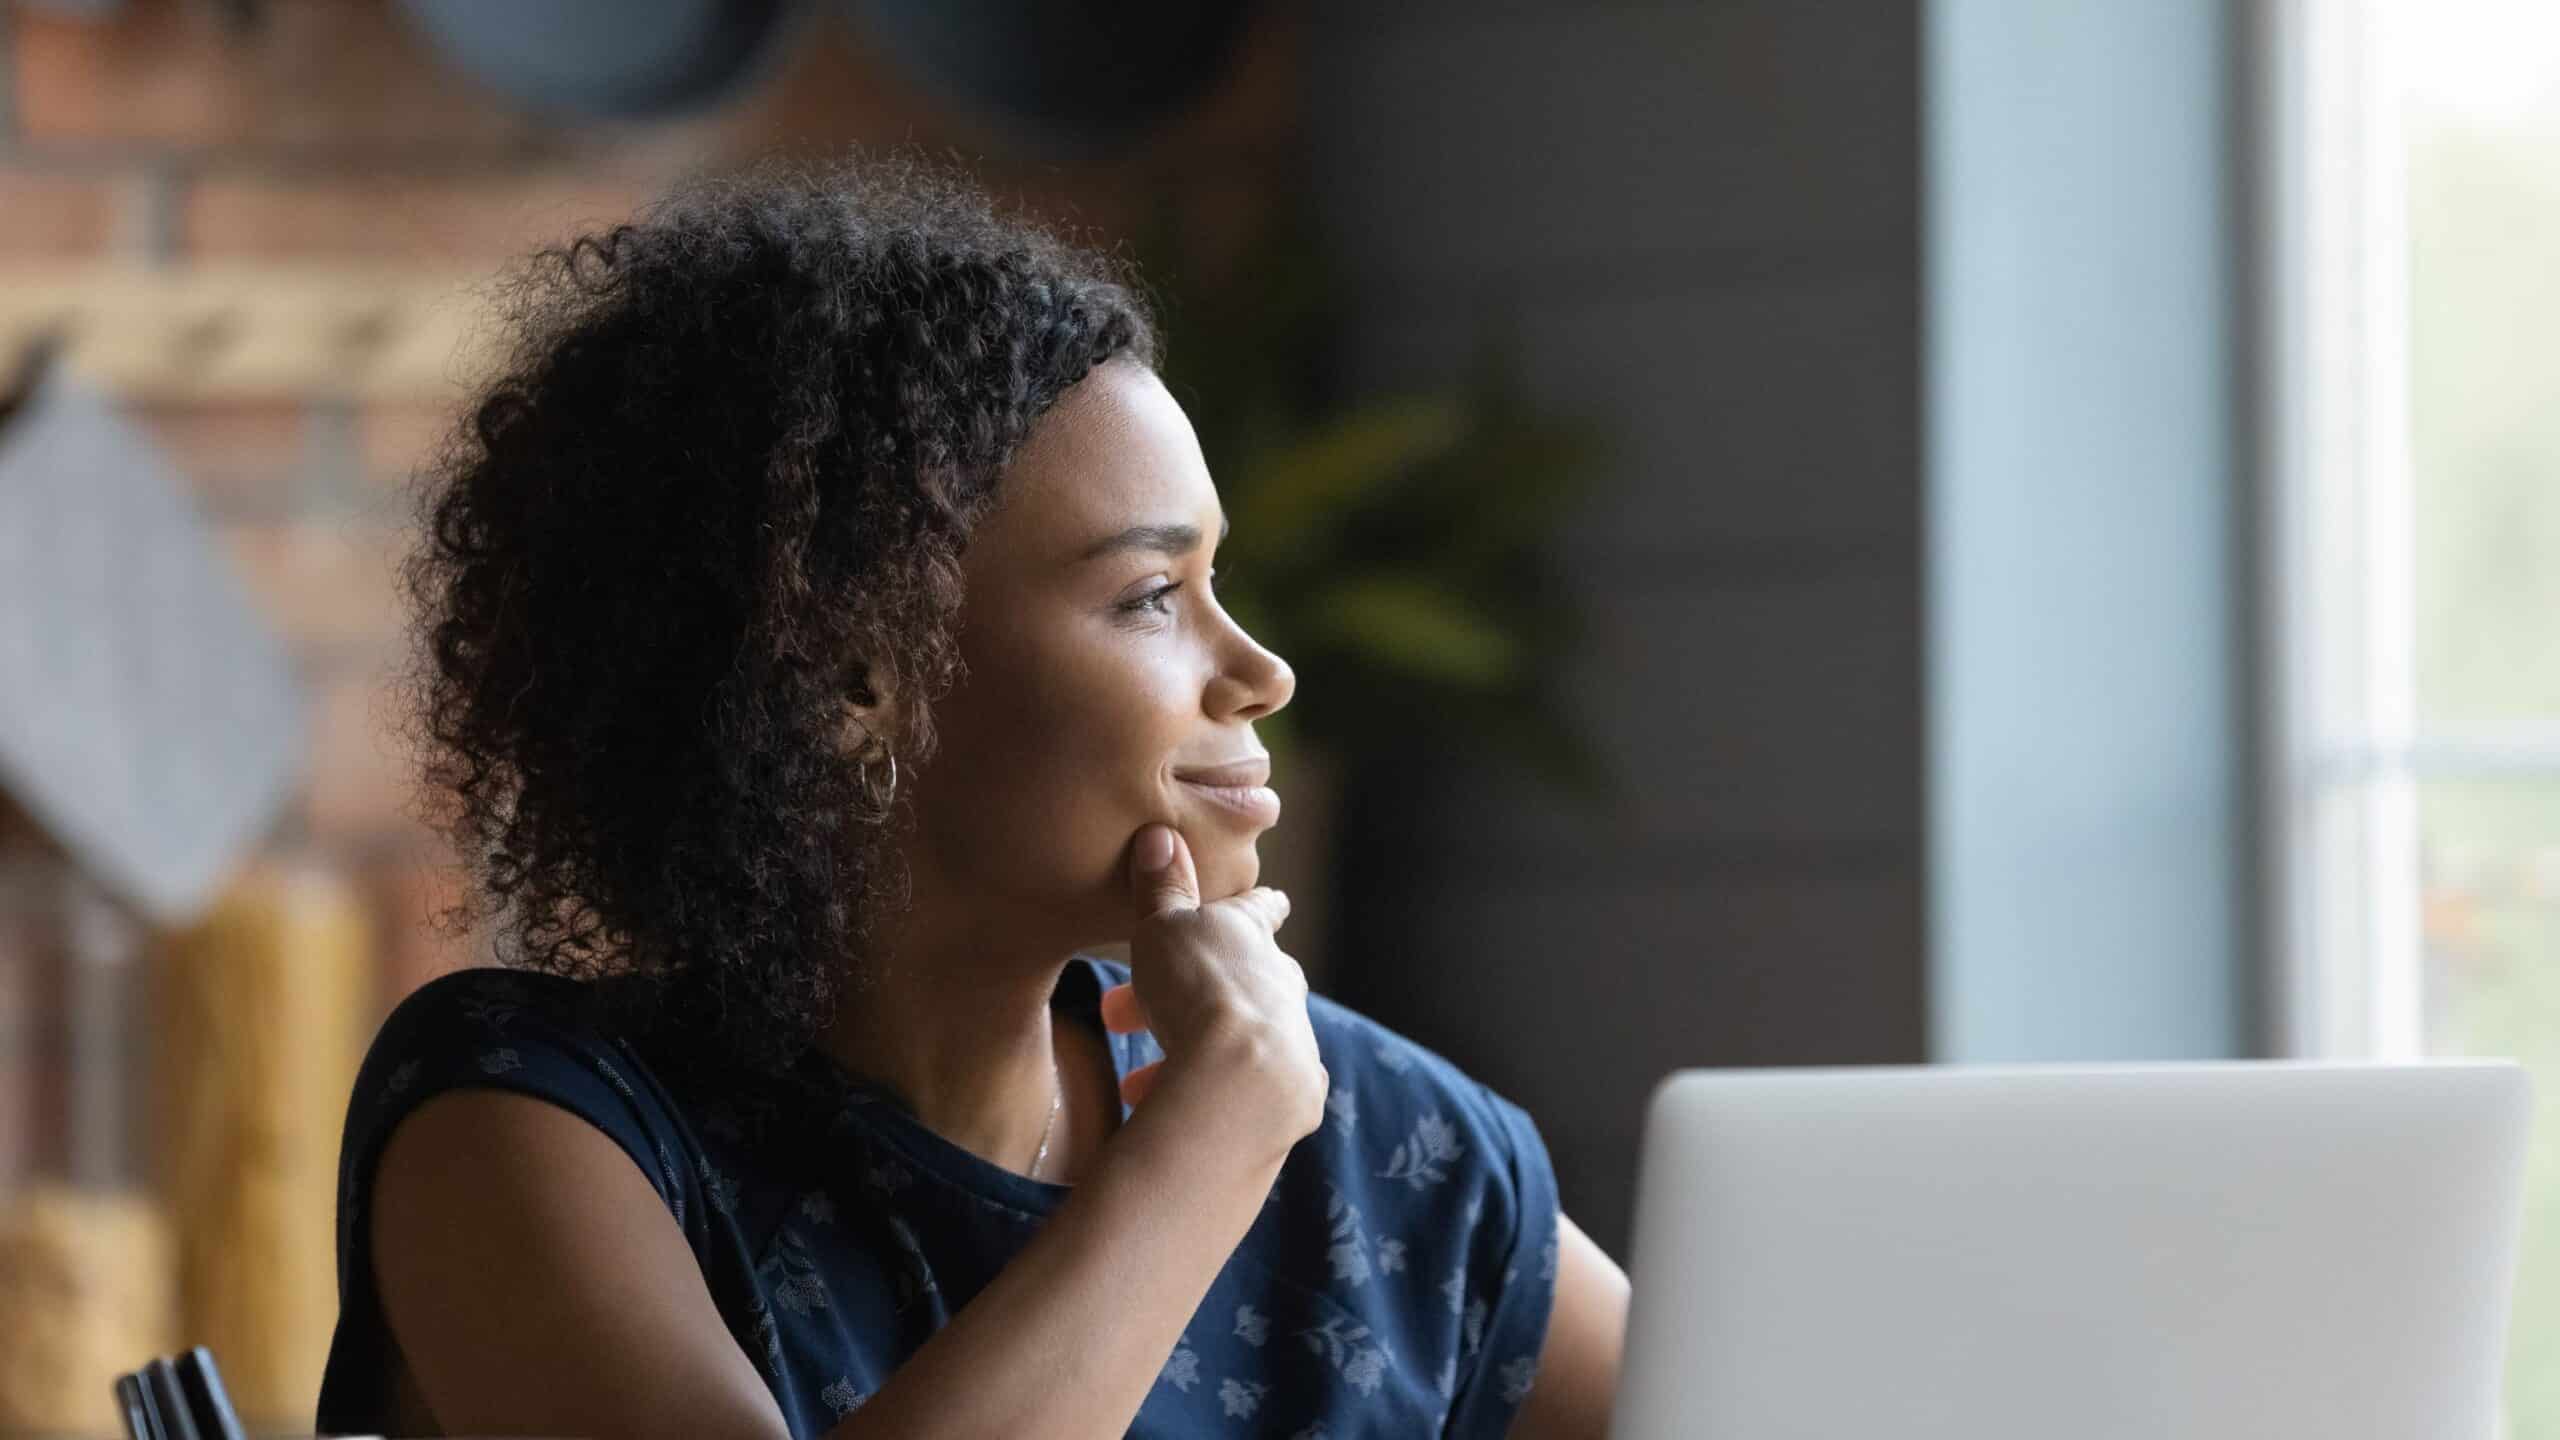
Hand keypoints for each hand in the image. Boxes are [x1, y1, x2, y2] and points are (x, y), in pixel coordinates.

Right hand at [1098, 824, 1327, 1153]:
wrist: (1242, 1081)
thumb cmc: (1198, 988)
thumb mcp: (1164, 928)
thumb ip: (1161, 888)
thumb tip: (1161, 834)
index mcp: (1252, 939)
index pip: (1259, 912)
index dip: (1258, 906)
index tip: (1275, 902)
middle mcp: (1280, 988)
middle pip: (1240, 982)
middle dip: (1188, 995)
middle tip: (1126, 1013)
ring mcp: (1291, 1044)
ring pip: (1236, 1040)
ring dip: (1187, 1051)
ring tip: (1137, 1078)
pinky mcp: (1289, 1100)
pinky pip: (1240, 1091)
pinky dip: (1201, 1095)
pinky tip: (1166, 1110)